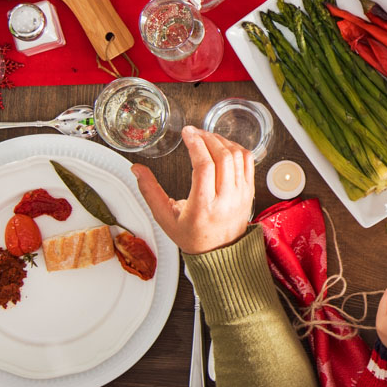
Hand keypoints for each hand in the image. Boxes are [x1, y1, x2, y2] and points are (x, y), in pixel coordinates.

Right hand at [133, 126, 254, 254]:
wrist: (220, 254)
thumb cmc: (192, 237)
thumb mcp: (165, 217)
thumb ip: (150, 191)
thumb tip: (137, 169)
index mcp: (203, 207)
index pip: (204, 166)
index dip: (196, 144)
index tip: (187, 133)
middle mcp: (226, 199)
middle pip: (222, 157)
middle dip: (207, 138)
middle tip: (194, 132)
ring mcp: (241, 194)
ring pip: (237, 156)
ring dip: (221, 141)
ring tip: (206, 137)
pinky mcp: (250, 191)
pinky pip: (248, 161)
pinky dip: (236, 148)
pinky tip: (223, 146)